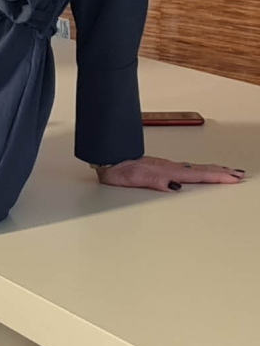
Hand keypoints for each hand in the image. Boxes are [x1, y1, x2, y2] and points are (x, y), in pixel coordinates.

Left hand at [95, 155, 244, 191]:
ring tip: (227, 172)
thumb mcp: (134, 179)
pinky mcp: (160, 167)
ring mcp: (165, 166)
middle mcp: (168, 167)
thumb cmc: (117, 169)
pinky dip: (198, 169)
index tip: (233, 178)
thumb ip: (155, 182)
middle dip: (221, 172)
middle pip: (200, 169)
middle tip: (239, 174)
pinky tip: (198, 172)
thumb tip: (174, 187)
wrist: (106, 158)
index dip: (216, 177)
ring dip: (212, 170)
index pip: (196, 175)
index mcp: (166, 171)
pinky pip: (185, 168)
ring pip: (194, 167)